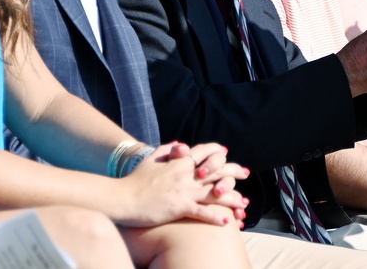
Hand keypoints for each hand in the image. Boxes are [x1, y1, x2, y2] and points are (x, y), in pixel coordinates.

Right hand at [115, 142, 246, 226]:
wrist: (121, 197)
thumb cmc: (134, 180)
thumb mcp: (151, 159)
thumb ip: (167, 150)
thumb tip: (180, 145)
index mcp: (179, 162)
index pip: (205, 152)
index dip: (219, 153)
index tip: (227, 155)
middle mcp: (185, 174)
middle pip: (216, 170)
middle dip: (233, 171)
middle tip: (245, 173)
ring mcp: (183, 191)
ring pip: (215, 192)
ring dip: (232, 198)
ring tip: (243, 203)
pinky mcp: (179, 207)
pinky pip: (202, 212)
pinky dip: (215, 216)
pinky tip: (227, 221)